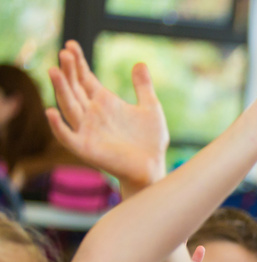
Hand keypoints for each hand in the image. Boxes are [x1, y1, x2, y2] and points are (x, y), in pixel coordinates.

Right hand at [45, 40, 167, 191]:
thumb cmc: (150, 141)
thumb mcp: (150, 108)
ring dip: (60, 90)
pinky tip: (50, 112)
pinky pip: (67, 137)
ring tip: (53, 71)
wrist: (153, 167)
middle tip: (64, 53)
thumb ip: (143, 86)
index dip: (78, 63)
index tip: (71, 45)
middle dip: (69, 72)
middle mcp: (91, 114)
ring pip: (68, 107)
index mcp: (103, 102)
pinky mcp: (86, 148)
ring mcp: (87, 130)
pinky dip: (58, 126)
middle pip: (74, 89)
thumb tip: (140, 63)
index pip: (85, 79)